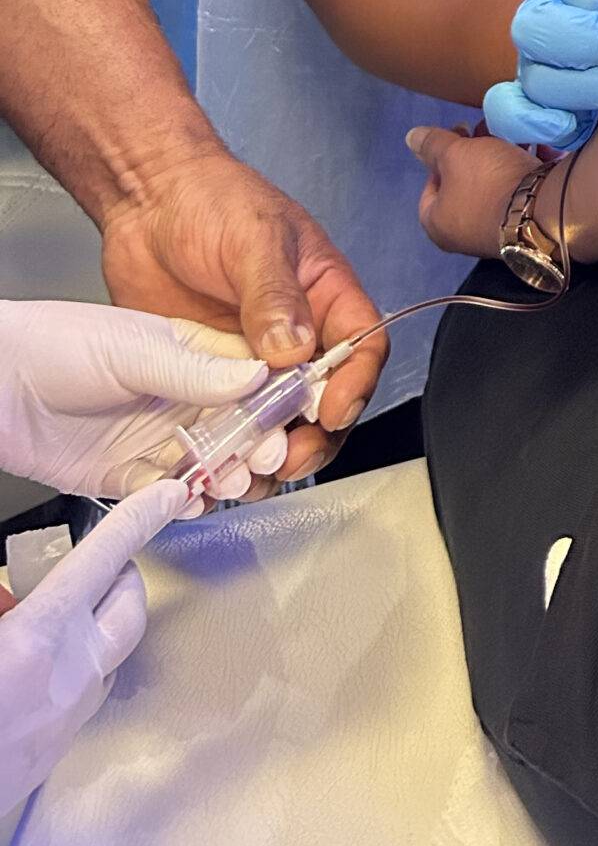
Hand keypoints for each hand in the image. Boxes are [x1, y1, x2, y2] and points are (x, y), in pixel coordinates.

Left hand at [0, 301, 287, 500]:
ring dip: (223, 475)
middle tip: (263, 455)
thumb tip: (259, 374)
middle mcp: (180, 395)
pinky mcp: (126, 475)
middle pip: (238, 425)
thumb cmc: (55, 344)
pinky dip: (179, 501)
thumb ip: (195, 369)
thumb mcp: (133, 349)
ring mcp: (155, 436)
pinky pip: (164, 494)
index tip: (294, 413)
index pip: (253, 373)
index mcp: (193, 352)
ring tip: (228, 480)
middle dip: (257, 442)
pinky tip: (186, 498)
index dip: (277, 394)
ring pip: (207, 463)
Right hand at [0, 477, 186, 809]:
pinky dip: (80, 668)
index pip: (105, 557)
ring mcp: (70, 716)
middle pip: (130, 604)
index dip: (140, 517)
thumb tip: (13, 591)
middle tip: (94, 564)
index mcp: (39, 636)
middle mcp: (70, 673)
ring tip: (65, 614)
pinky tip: (43, 668)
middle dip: (121, 574)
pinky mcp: (60, 750)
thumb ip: (3, 600)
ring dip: (102, 623)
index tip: (169, 493)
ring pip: (115, 651)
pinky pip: (90, 693)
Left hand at [96, 150, 385, 486]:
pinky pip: (221, 421)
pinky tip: (208, 465)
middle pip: (322, 398)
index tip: (331, 412)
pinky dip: (219, 448)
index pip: (362, 346)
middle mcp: (294, 334)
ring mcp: (248, 360)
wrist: (146, 200)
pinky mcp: (205, 376)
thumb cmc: (213, 198)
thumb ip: (275, 294)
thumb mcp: (254, 238)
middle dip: (311, 435)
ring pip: (272, 422)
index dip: (355, 384)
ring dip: (264, 452)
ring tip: (245, 472)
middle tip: (287, 458)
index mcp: (325, 294)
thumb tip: (294, 351)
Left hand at [409, 125, 534, 259]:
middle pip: (463, 185)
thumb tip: (411, 138)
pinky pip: (517, 195)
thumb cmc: (487, 182)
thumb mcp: (455, 154)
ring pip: (492, 188)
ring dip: (501, 160)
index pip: (430, 186)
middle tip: (487, 132)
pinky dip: (523, 173)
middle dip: (475, 154)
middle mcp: (462, 235)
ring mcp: (494, 233)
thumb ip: (432, 144)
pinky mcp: (524, 226)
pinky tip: (537, 152)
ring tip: (515, 137)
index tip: (459, 137)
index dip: (441, 158)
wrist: (544, 208)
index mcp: (438, 222)